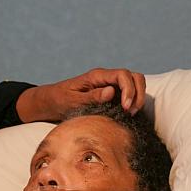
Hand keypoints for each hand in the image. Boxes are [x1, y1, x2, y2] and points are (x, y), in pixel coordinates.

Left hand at [17, 68, 145, 122]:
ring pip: (135, 84)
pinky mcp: (112, 95)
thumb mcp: (72, 100)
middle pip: (134, 77)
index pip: (122, 74)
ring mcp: (111, 85)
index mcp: (97, 76)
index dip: (129, 89)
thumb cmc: (60, 100)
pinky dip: (133, 102)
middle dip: (138, 93)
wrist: (52, 102)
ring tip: (130, 114)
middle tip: (130, 111)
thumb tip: (111, 91)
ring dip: (138, 98)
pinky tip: (127, 115)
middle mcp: (106, 78)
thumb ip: (91, 97)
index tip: (125, 107)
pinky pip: (129, 94)